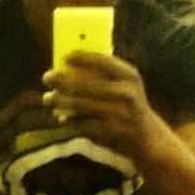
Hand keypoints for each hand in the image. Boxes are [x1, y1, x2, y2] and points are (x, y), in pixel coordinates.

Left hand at [41, 50, 162, 159]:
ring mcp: (118, 114)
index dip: (82, 57)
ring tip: (47, 98)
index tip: (65, 56)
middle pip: (86, 84)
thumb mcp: (127, 86)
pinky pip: (82, 123)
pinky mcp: (109, 132)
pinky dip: (69, 120)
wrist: (148, 138)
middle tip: (46, 77)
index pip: (103, 61)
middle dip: (62, 80)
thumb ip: (106, 74)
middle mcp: (126, 93)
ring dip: (60, 101)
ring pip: (81, 105)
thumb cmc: (130, 106)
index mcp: (130, 76)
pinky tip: (61, 117)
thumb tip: (69, 63)